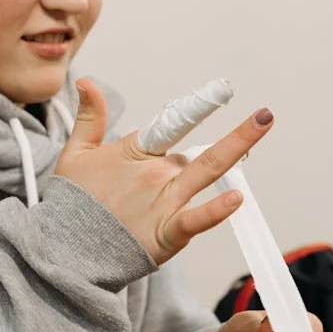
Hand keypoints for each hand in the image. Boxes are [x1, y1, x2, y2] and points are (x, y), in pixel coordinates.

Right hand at [56, 78, 274, 263]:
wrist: (66, 249)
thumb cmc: (73, 203)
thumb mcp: (75, 155)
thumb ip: (89, 118)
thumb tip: (86, 82)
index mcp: (136, 153)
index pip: (171, 124)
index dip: (198, 106)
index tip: (222, 90)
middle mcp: (155, 174)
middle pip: (201, 149)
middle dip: (237, 134)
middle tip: (266, 116)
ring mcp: (163, 203)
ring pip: (206, 172)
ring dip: (237, 149)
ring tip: (263, 130)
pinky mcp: (165, 233)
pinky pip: (194, 220)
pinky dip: (215, 211)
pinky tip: (236, 199)